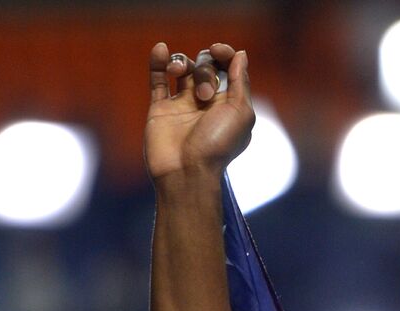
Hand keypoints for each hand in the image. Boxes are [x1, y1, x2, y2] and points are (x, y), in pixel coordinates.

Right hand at [145, 41, 253, 184]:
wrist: (186, 173)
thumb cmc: (218, 146)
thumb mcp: (241, 113)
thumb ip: (241, 82)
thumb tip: (240, 54)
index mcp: (229, 103)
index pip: (228, 67)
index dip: (225, 54)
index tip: (218, 51)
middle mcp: (207, 102)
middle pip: (206, 66)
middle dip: (206, 71)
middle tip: (204, 97)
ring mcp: (182, 104)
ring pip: (183, 69)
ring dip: (182, 63)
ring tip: (177, 74)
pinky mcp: (160, 109)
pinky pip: (157, 79)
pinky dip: (158, 61)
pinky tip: (160, 48)